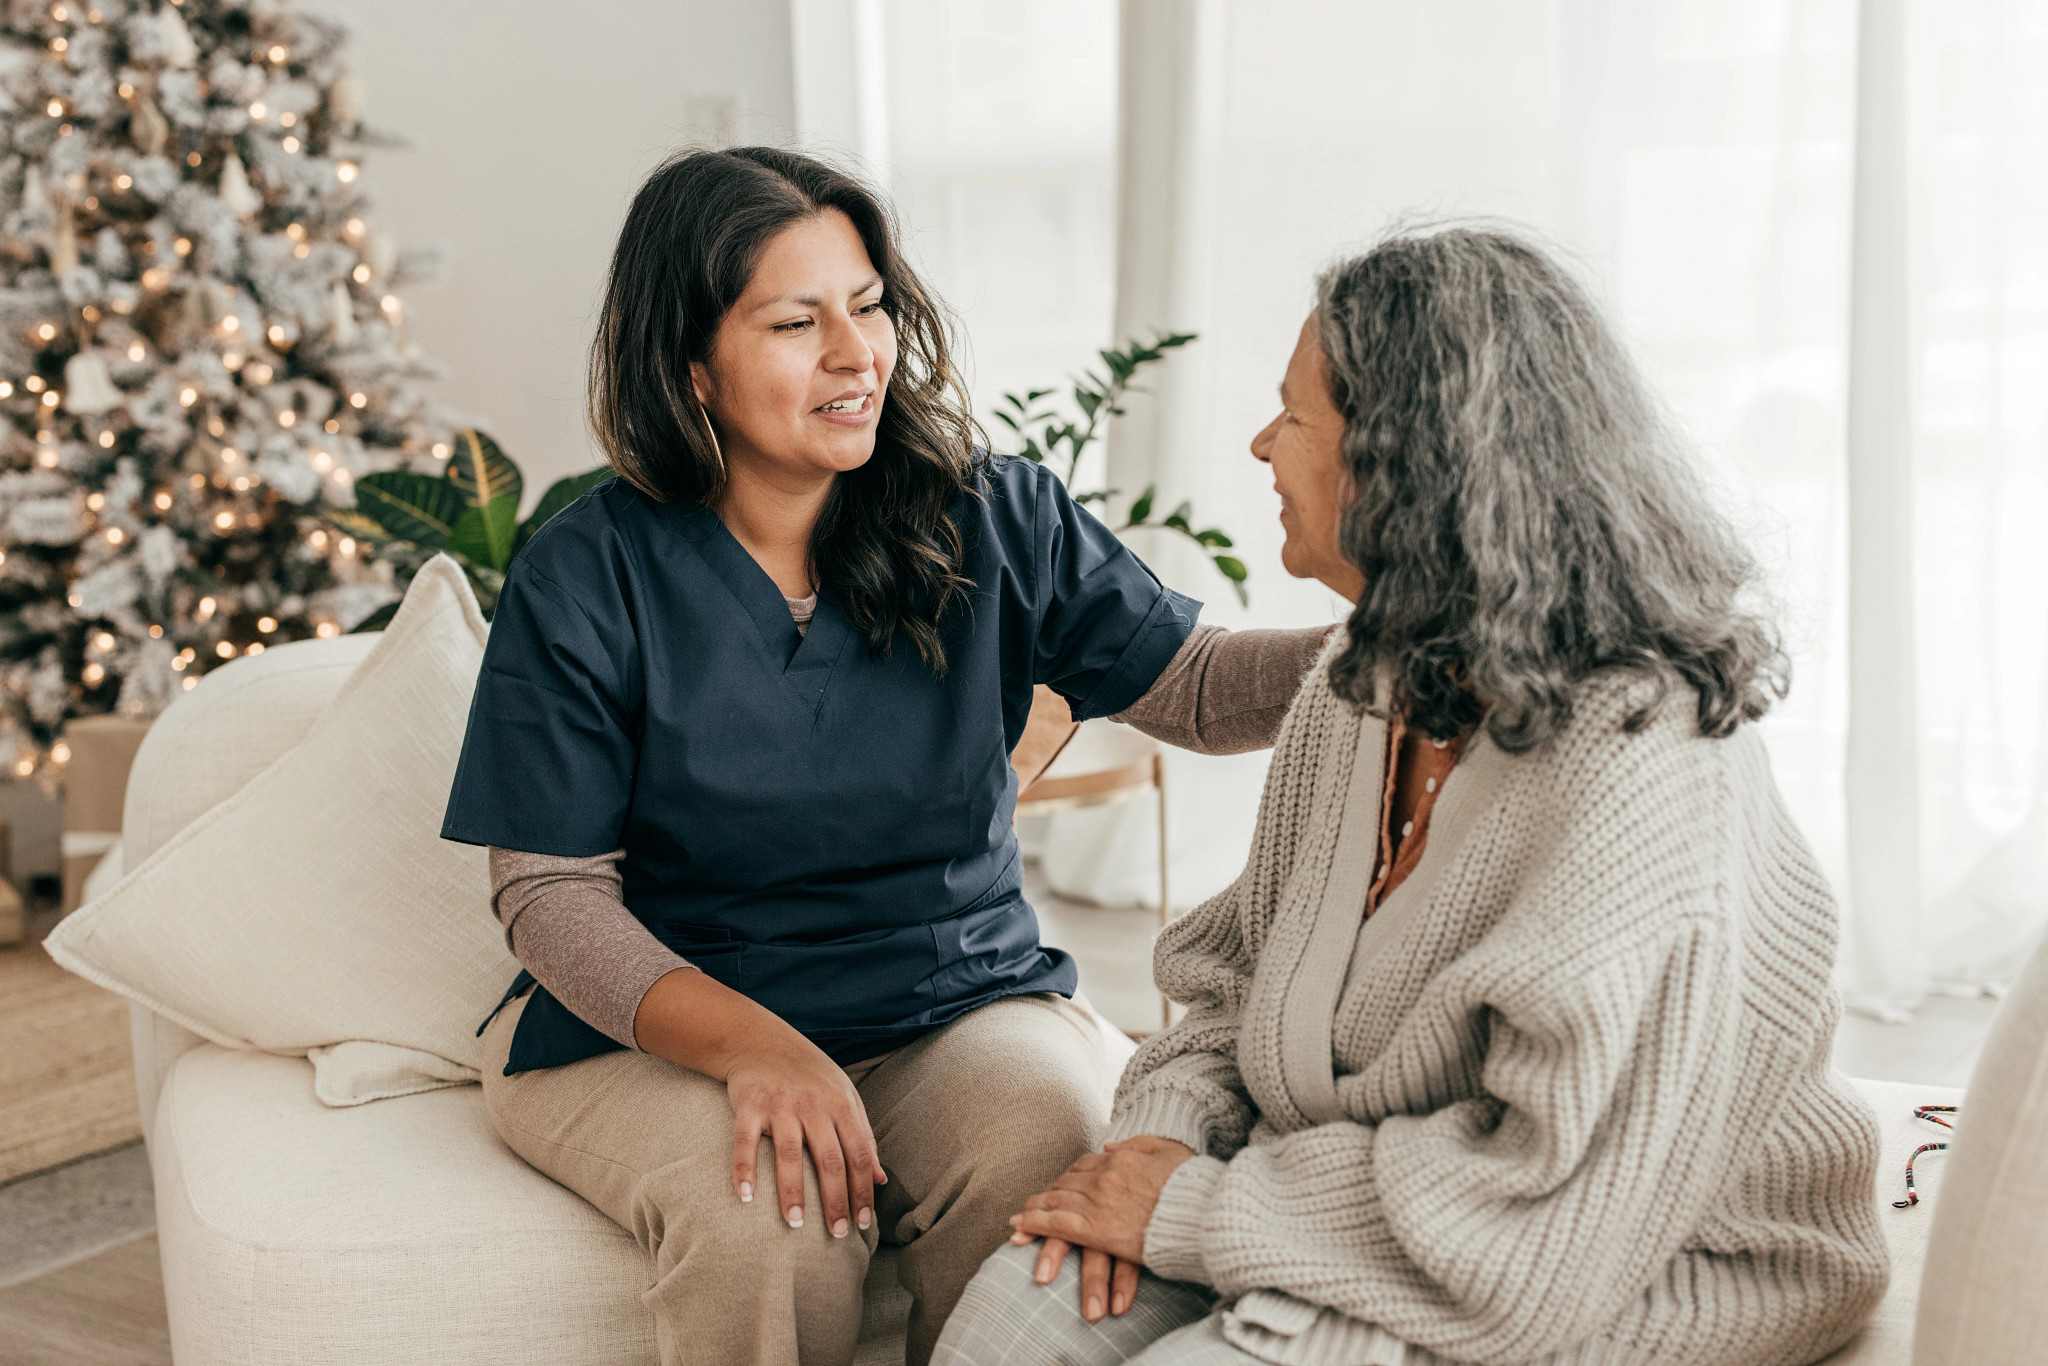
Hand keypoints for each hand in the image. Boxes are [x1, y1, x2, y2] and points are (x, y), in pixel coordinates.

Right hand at [632, 966, 887, 1240]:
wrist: (761, 1040)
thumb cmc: (809, 1076)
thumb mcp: (844, 1097)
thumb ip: (862, 1136)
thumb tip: (880, 1178)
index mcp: (842, 1105)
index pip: (859, 1155)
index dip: (863, 1191)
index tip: (864, 1223)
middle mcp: (814, 1105)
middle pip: (830, 1159)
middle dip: (835, 1200)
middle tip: (837, 1234)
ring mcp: (781, 1104)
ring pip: (790, 1154)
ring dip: (793, 1191)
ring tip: (796, 1224)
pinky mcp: (749, 1104)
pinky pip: (745, 1141)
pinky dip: (745, 1169)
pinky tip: (745, 1198)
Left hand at [1007, 1135, 1194, 1321]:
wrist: (1205, 1215)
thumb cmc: (1194, 1187)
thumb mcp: (1169, 1152)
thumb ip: (1137, 1145)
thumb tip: (1109, 1146)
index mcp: (1121, 1159)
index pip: (1084, 1165)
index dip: (1067, 1177)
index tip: (1057, 1185)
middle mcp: (1105, 1177)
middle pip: (1066, 1183)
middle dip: (1046, 1195)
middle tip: (1030, 1205)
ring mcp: (1100, 1203)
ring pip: (1056, 1201)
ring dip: (1034, 1209)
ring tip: (1018, 1220)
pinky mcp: (1099, 1231)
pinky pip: (1058, 1224)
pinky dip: (1035, 1223)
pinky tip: (1020, 1227)